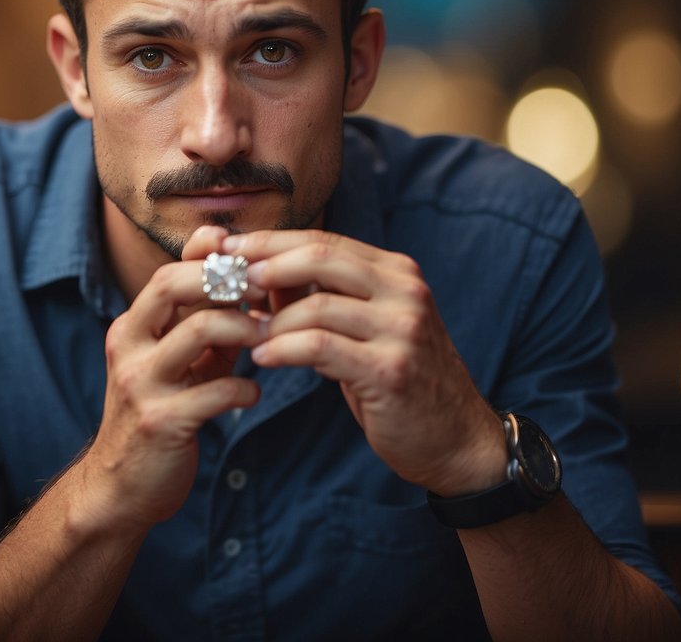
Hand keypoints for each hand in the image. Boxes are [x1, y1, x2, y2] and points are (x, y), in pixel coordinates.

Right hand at [80, 227, 265, 531]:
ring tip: (268, 337)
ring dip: (245, 327)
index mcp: (132, 328)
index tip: (245, 255)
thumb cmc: (159, 413)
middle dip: (226, 278)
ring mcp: (141, 383)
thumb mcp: (177, 364)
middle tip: (265, 289)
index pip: (167, 271)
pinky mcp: (161, 421)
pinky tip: (252, 395)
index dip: (207, 256)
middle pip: (172, 284)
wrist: (120, 487)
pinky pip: (217, 391)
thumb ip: (208, 326)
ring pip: (200, 329)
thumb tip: (251, 283)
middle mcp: (129, 348)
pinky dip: (245, 389)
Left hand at [222, 229, 505, 495]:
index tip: (227, 246)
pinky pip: (320, 348)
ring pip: (316, 305)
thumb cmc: (399, 380)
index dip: (271, 241)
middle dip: (263, 264)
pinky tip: (262, 357)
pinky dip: (282, 349)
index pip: (325, 240)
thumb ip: (322, 297)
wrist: (456, 439)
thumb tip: (259, 273)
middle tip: (224, 280)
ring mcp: (402, 329)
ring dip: (268, 319)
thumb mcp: (365, 328)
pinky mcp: (390, 370)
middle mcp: (406, 291)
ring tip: (239, 331)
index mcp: (397, 273)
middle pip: (320, 257)